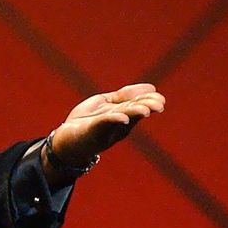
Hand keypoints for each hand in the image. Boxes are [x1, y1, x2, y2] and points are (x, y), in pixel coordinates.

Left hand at [45, 83, 165, 182]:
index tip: (160, 98)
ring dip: (134, 113)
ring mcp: (106, 128)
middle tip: (159, 105)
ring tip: (145, 110)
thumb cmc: (88, 121)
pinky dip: (114, 120)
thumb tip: (151, 88)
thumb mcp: (106, 103)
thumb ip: (124, 96)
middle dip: (146, 108)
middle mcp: (118, 124)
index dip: (149, 101)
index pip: (138, 105)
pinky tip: (122, 118)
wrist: (66, 140)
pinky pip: (104, 124)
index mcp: (124, 116)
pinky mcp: (92, 131)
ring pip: (122, 118)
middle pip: (133, 113)